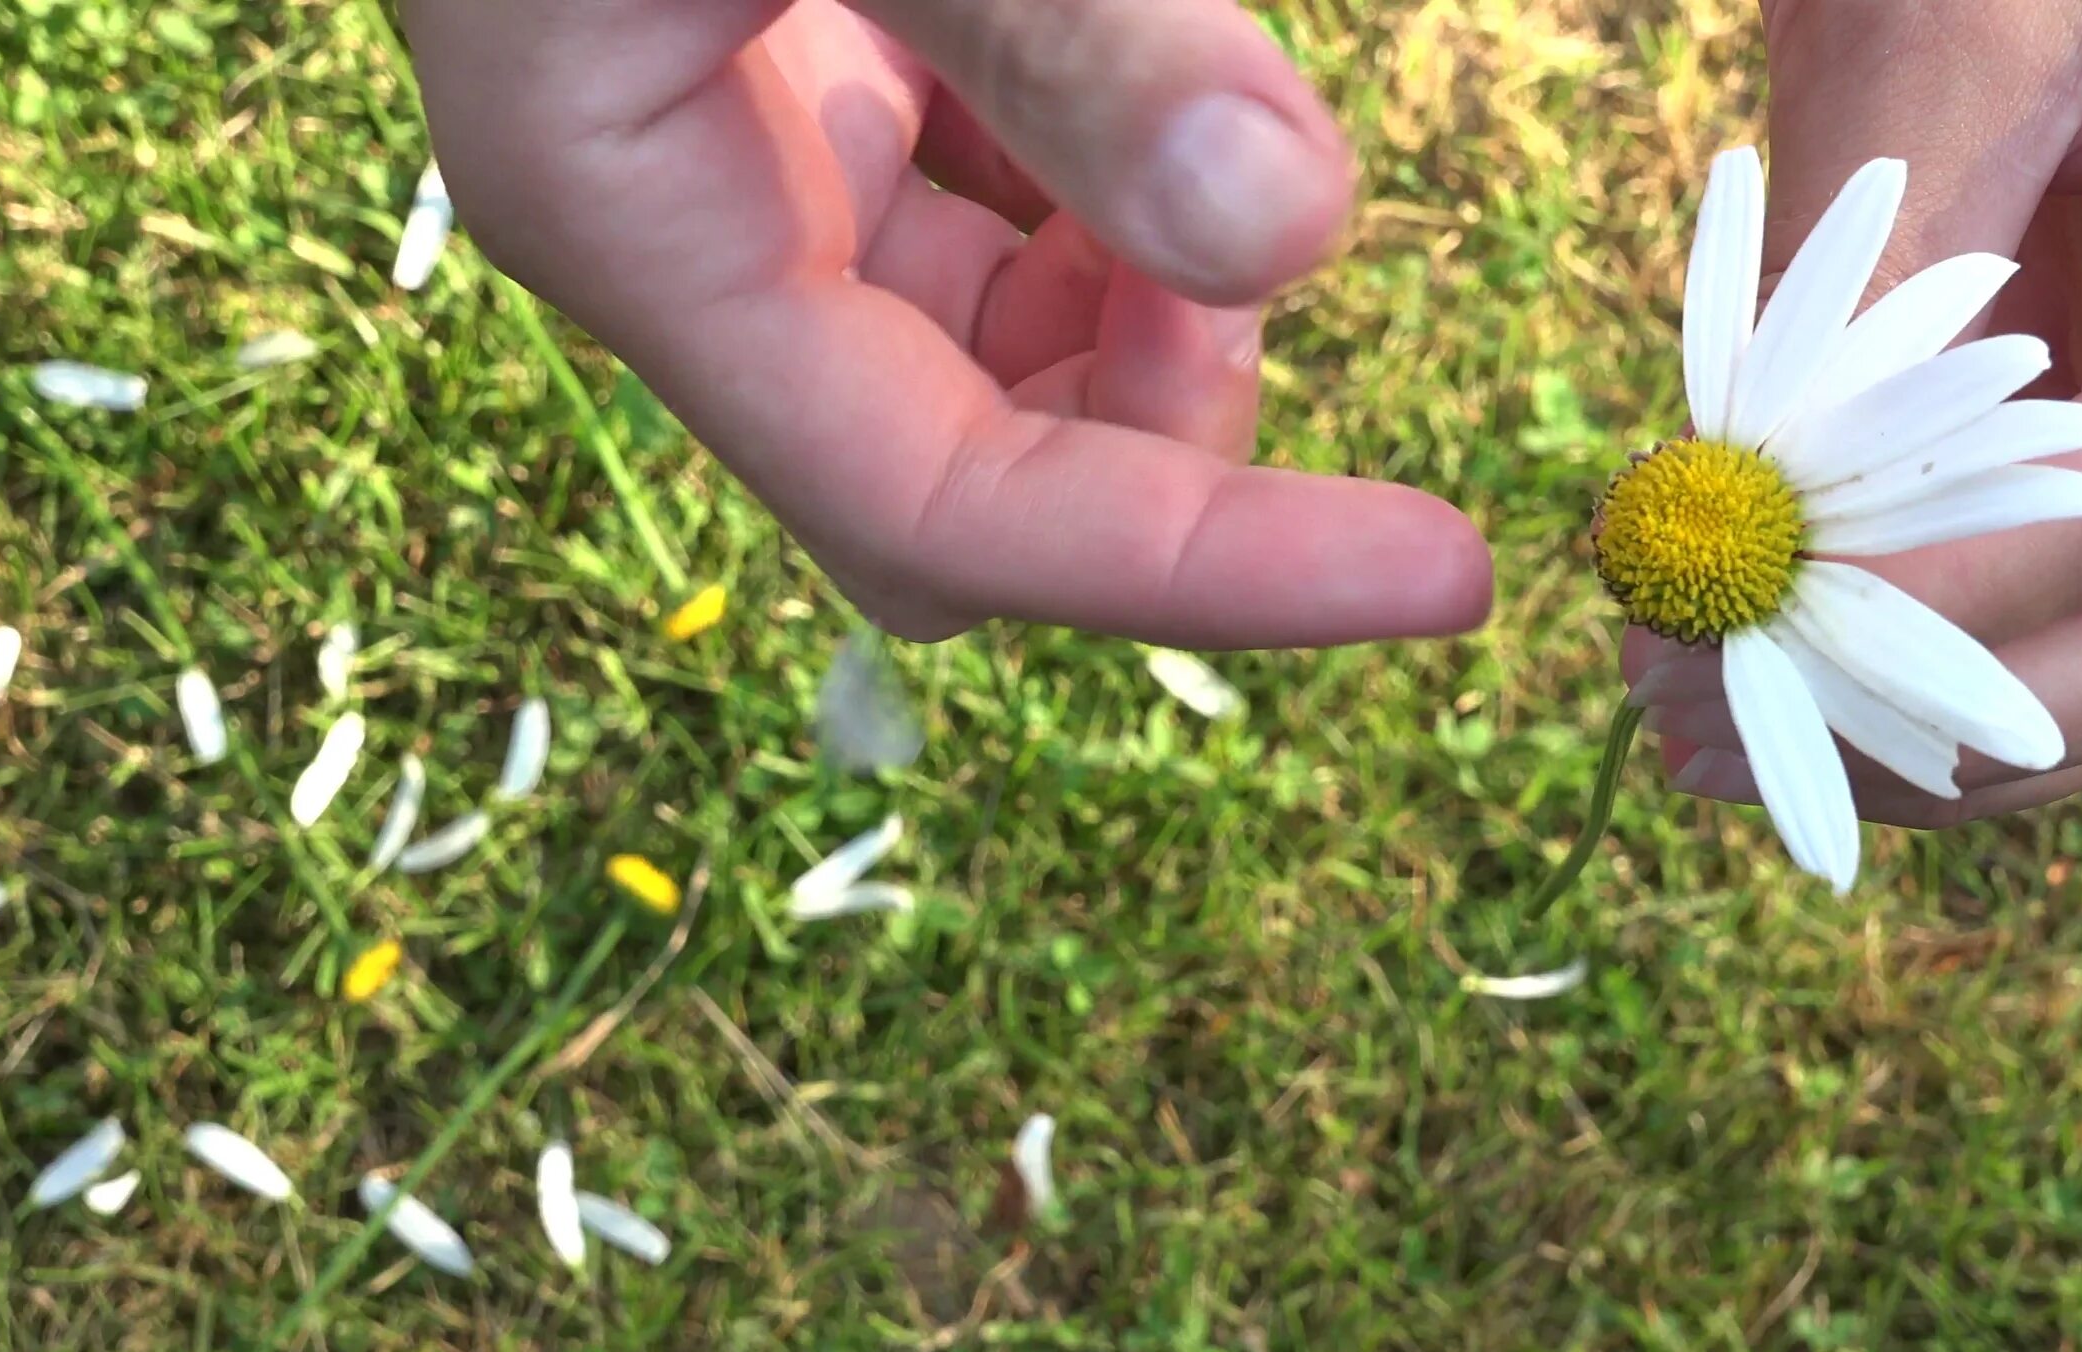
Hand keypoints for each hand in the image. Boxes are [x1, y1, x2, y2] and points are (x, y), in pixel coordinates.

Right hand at [397, 0, 1492, 648]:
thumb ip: (1054, 28)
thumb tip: (1287, 231)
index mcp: (636, 220)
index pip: (944, 512)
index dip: (1199, 564)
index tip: (1445, 567)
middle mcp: (686, 231)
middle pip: (962, 472)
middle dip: (1150, 421)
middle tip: (1262, 231)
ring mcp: (739, 155)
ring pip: (983, 348)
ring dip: (1138, 295)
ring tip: (1216, 110)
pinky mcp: (802, 73)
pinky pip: (983, 204)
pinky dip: (1100, 176)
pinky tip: (1152, 63)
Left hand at [1627, 0, 2081, 822]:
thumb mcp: (1926, 28)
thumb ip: (1863, 290)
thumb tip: (1758, 548)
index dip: (1960, 607)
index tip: (1738, 653)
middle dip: (1966, 719)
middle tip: (1705, 737)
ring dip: (1948, 720)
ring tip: (1706, 722)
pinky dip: (1950, 643)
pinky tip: (1782, 655)